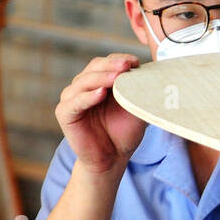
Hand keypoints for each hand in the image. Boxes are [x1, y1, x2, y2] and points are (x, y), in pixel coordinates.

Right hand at [55, 54, 145, 173]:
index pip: (106, 63)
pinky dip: (87, 97)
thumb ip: (139, 92)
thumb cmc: (123, 133)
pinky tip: (100, 94)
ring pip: (84, 82)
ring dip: (101, 78)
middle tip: (127, 65)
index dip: (120, 60)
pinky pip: (75, 102)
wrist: (112, 159)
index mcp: (98, 81)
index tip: (136, 62)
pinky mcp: (65, 113)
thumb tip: (154, 75)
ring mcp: (71, 98)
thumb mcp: (135, 109)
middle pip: (94, 68)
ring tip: (116, 78)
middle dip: (112, 66)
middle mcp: (82, 86)